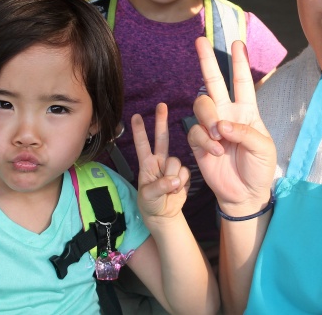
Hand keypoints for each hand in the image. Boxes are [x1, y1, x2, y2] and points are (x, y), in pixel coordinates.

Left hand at [132, 103, 190, 220]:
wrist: (164, 215)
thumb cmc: (150, 204)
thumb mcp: (148, 197)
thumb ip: (160, 186)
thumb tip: (175, 179)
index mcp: (147, 164)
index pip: (142, 145)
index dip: (139, 131)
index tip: (135, 116)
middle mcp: (159, 161)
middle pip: (162, 138)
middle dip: (161, 122)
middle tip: (161, 105)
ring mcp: (171, 167)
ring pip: (176, 162)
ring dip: (173, 177)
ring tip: (168, 190)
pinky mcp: (183, 174)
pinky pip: (185, 173)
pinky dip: (181, 183)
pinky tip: (176, 191)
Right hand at [188, 37, 275, 215]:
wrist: (245, 194)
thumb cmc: (259, 169)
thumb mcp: (263, 148)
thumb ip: (244, 132)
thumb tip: (221, 125)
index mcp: (247, 111)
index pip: (243, 82)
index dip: (240, 63)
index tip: (238, 43)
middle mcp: (227, 114)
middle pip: (214, 82)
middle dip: (207, 61)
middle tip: (200, 41)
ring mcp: (211, 127)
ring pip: (201, 105)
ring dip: (208, 117)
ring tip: (218, 135)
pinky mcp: (199, 142)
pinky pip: (194, 131)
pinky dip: (204, 140)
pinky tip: (215, 151)